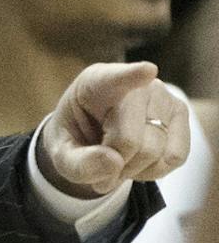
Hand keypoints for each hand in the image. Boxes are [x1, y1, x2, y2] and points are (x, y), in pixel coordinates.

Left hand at [36, 61, 190, 197]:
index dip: (132, 75)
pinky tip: (138, 162)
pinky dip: (153, 171)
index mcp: (95, 83)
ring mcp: (163, 96)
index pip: (115, 79)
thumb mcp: (62, 155)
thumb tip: (114, 162)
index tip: (147, 71)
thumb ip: (79, 163)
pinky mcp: (180, 114)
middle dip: (114, 163)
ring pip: (154, 150)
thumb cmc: (76, 140)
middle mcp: (136, 84)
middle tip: (100, 168)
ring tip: (117, 162)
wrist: (94, 139)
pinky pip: (175, 156)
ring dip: (133, 169)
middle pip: (130, 140)